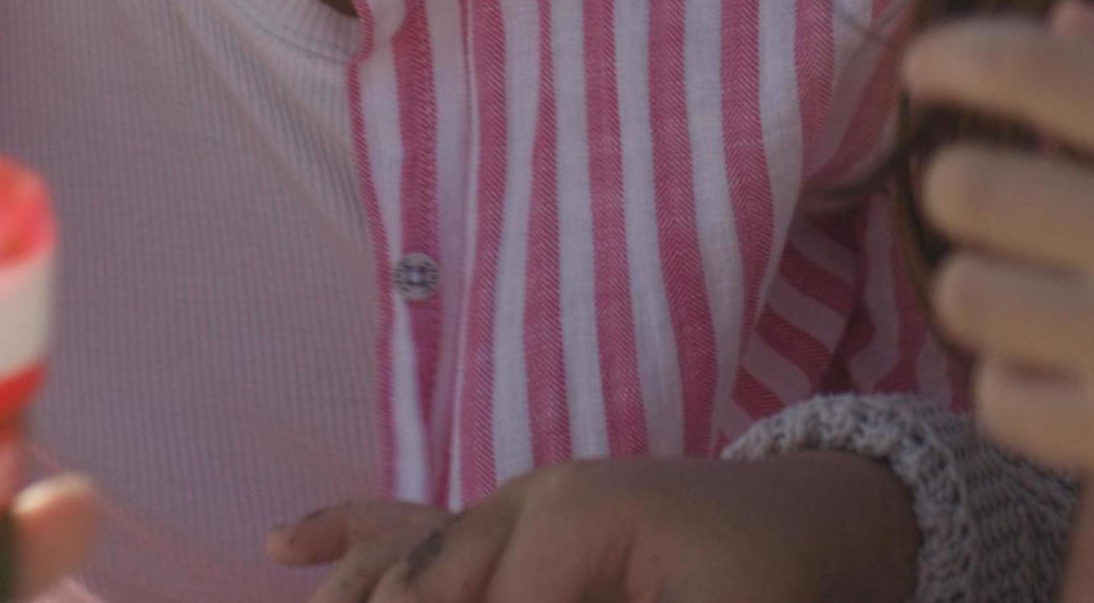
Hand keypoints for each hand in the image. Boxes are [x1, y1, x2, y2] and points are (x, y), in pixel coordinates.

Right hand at [271, 454, 915, 602]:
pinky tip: (283, 541)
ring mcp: (507, 508)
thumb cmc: (776, 575)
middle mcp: (521, 501)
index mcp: (569, 518)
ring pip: (400, 565)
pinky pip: (409, 525)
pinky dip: (349, 533)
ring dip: (354, 599)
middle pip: (422, 589)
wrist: (811, 516)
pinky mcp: (508, 528)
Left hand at [903, 1, 1093, 509]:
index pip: (1026, 68)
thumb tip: (1053, 21)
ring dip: (983, 285)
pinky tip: (1064, 365)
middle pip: (964, 188)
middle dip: (961, 187)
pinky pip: (996, 399)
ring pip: (964, 296)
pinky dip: (1016, 382)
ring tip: (1035, 289)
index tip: (923, 71)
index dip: (950, 58)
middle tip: (998, 202)